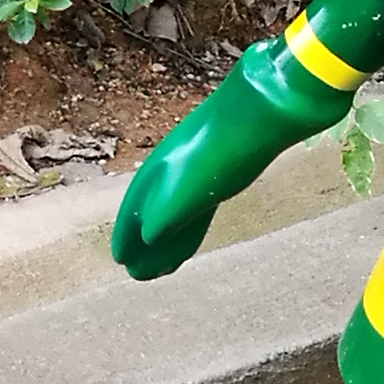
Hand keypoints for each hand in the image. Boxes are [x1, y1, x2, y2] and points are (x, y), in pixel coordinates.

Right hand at [111, 120, 225, 280]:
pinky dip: (189, 228)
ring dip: (167, 240)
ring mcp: (196, 170)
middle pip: (151, 212)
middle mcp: (171, 168)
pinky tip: (190, 240)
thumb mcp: (191, 187)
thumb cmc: (225, 147)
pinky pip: (197, 208)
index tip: (120, 260)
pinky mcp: (221, 173)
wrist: (263, 110)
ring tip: (164, 266)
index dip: (125, 235)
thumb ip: (167, 213)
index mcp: (159, 169)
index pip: (134, 208)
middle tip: (140, 273)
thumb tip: (146, 237)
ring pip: (175, 211)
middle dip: (144, 244)